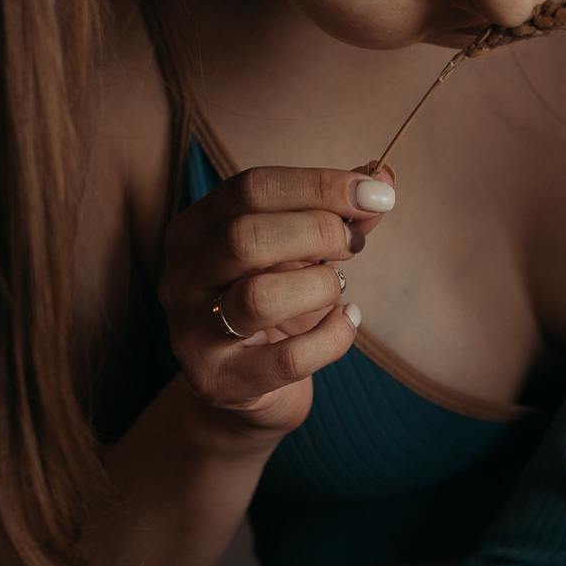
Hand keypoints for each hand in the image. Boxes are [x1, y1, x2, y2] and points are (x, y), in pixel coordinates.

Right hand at [157, 165, 394, 435]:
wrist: (241, 389)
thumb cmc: (274, 305)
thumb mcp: (298, 253)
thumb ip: (336, 214)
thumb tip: (383, 175)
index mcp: (195, 228)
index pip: (251, 188)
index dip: (319, 185)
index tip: (376, 194)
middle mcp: (182, 275)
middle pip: (246, 237)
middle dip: (319, 233)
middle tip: (354, 245)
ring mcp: (193, 332)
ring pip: (259, 298)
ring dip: (320, 287)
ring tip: (339, 290)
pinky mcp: (219, 381)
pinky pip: (288, 359)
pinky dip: (333, 338)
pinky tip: (347, 322)